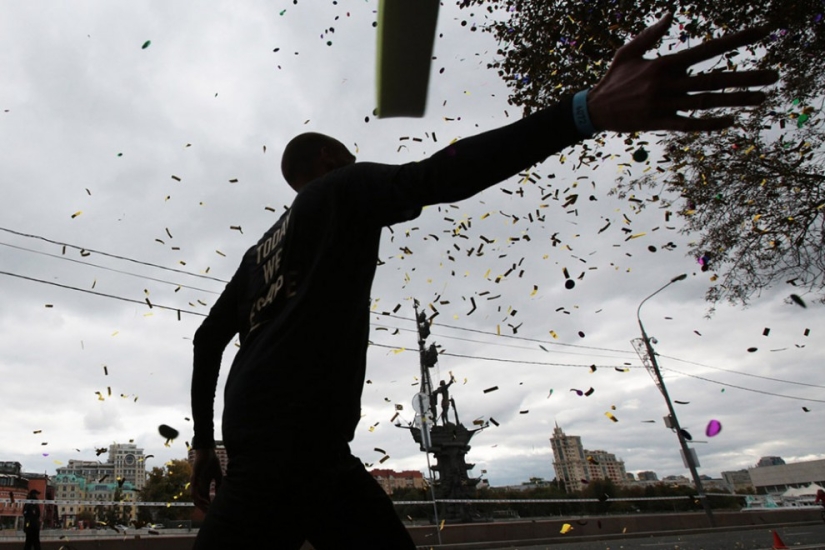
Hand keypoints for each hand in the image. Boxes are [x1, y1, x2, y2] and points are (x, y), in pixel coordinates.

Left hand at [190, 448, 222, 512]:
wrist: (207, 451)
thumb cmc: (211, 462)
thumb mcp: (218, 475)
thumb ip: (218, 485)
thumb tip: (220, 495)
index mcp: (204, 485)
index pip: (205, 498)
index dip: (208, 505)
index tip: (214, 511)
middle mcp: (198, 486)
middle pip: (199, 501)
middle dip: (204, 508)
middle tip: (210, 513)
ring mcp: (195, 483)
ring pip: (195, 498)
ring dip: (200, 504)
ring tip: (207, 508)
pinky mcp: (194, 478)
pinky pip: (193, 490)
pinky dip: (197, 497)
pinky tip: (203, 500)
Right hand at [587, 12, 778, 132]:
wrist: (593, 110)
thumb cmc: (613, 78)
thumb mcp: (629, 51)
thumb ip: (652, 33)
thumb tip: (672, 13)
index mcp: (664, 63)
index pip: (708, 49)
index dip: (736, 41)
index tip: (762, 33)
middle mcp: (668, 84)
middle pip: (715, 78)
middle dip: (747, 76)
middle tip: (774, 75)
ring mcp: (665, 105)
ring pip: (708, 102)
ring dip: (738, 100)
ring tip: (763, 98)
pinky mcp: (660, 123)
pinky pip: (690, 124)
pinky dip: (711, 123)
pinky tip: (731, 121)